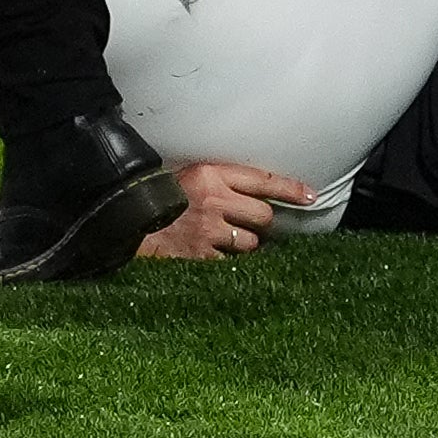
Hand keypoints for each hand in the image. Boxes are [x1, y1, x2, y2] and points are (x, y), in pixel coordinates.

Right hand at [138, 162, 313, 259]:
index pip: (262, 180)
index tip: (310, 196)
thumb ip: (219, 182)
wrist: (127, 223)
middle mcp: (214, 200)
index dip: (290, 189)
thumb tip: (253, 194)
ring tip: (221, 240)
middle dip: (258, 223)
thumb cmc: (158, 200)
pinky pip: (231, 263)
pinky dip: (227, 262)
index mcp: (210, 174)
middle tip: (243, 224)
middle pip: (262, 215)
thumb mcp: (188, 178)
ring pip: (250, 242)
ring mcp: (209, 230)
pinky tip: (214, 257)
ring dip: (243, 244)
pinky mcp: (202, 256)